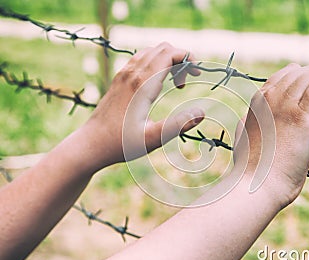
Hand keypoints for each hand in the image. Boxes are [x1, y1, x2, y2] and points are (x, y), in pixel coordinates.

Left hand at [82, 42, 203, 168]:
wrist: (90, 144)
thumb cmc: (121, 144)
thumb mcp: (153, 139)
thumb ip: (179, 125)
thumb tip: (201, 112)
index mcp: (142, 84)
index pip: (169, 53)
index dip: (188, 58)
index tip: (197, 75)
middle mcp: (132, 74)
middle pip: (162, 48)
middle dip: (181, 58)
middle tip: (186, 83)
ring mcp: (123, 75)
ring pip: (151, 52)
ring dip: (168, 61)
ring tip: (176, 85)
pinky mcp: (118, 80)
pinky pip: (140, 60)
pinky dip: (156, 64)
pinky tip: (158, 85)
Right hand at [234, 63, 308, 207]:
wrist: (257, 184)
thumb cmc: (250, 166)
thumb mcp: (244, 134)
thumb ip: (249, 121)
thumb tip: (248, 118)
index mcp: (259, 99)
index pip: (286, 74)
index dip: (302, 83)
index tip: (308, 99)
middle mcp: (272, 96)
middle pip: (302, 71)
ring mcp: (288, 105)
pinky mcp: (306, 118)